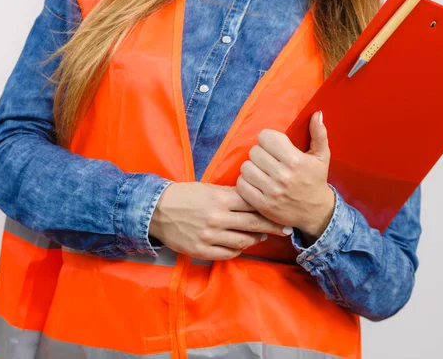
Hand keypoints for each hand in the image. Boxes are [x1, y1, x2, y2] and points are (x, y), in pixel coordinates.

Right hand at [149, 182, 291, 260]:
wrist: (157, 210)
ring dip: (256, 239)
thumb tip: (255, 199)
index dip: (270, 209)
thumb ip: (231, 195)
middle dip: (272, 226)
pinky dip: (238, 250)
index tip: (282, 212)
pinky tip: (242, 245)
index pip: (253, 204)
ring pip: (243, 241)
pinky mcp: (201, 250)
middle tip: (286, 229)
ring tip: (263, 236)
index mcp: (221, 198)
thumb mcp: (209, 188)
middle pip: (253, 223)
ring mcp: (209, 236)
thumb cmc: (186, 195)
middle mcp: (217, 218)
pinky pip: (227, 254)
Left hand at [236, 111, 335, 241]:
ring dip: (251, 167)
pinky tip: (255, 182)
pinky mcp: (262, 204)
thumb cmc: (316, 179)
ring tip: (260, 170)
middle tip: (267, 159)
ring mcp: (271, 191)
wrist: (316, 212)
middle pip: (254, 152)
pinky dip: (246, 182)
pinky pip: (242, 185)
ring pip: (246, 167)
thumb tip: (317, 113)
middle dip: (260, 153)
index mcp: (295, 160)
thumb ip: (319, 133)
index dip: (268, 139)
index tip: (273, 145)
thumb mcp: (322, 156)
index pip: (265, 137)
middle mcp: (282, 175)